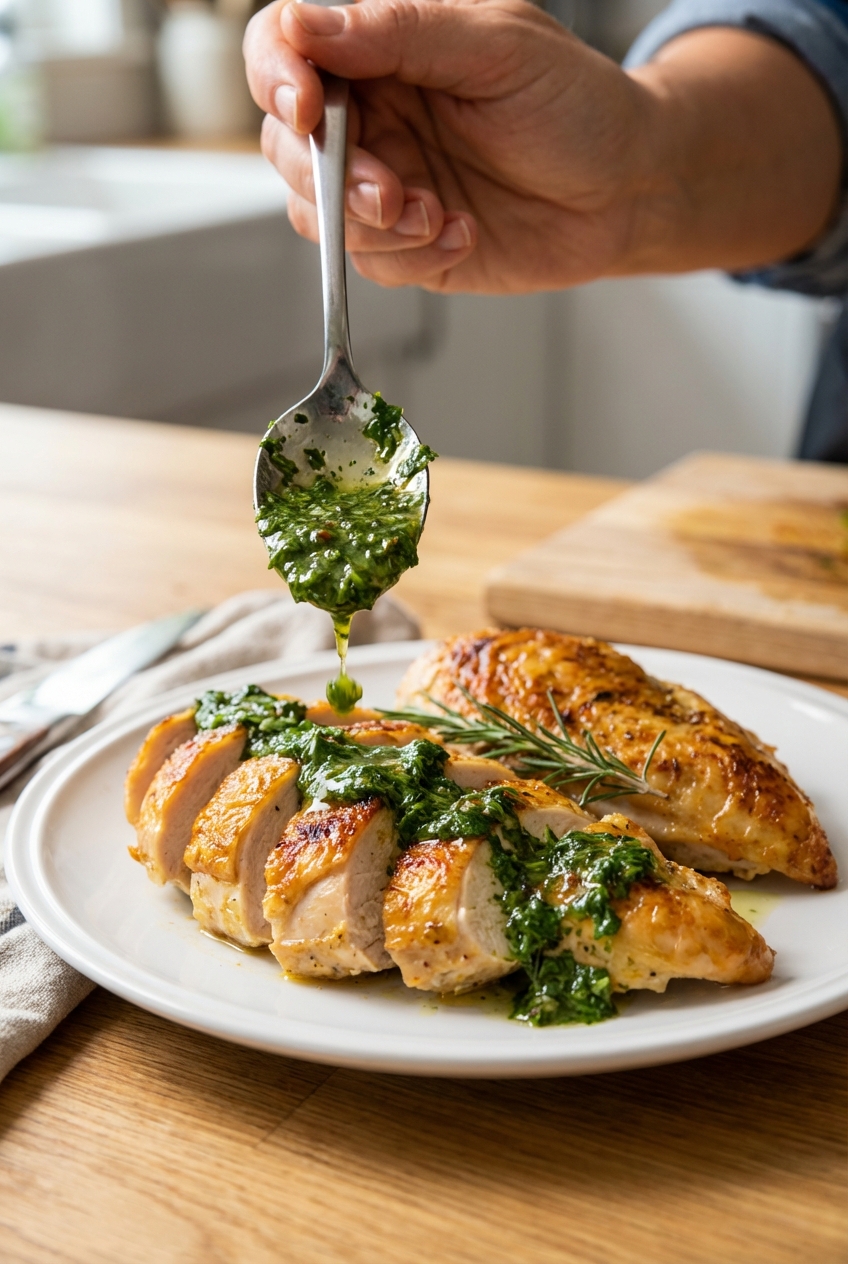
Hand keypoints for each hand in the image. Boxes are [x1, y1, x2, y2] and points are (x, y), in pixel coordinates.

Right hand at [244, 1, 841, 293]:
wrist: (628, 189)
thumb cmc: (577, 104)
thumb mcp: (496, 47)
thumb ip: (399, 33)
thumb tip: (306, 25)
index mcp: (381, 51)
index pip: (284, 49)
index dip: (277, 76)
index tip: (307, 108)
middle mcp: (373, 118)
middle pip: (288, 144)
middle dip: (332, 175)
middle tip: (391, 190)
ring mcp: (386, 185)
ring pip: (318, 213)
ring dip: (370, 222)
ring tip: (436, 214)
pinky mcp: (407, 246)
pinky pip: (371, 260)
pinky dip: (411, 253)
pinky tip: (462, 235)